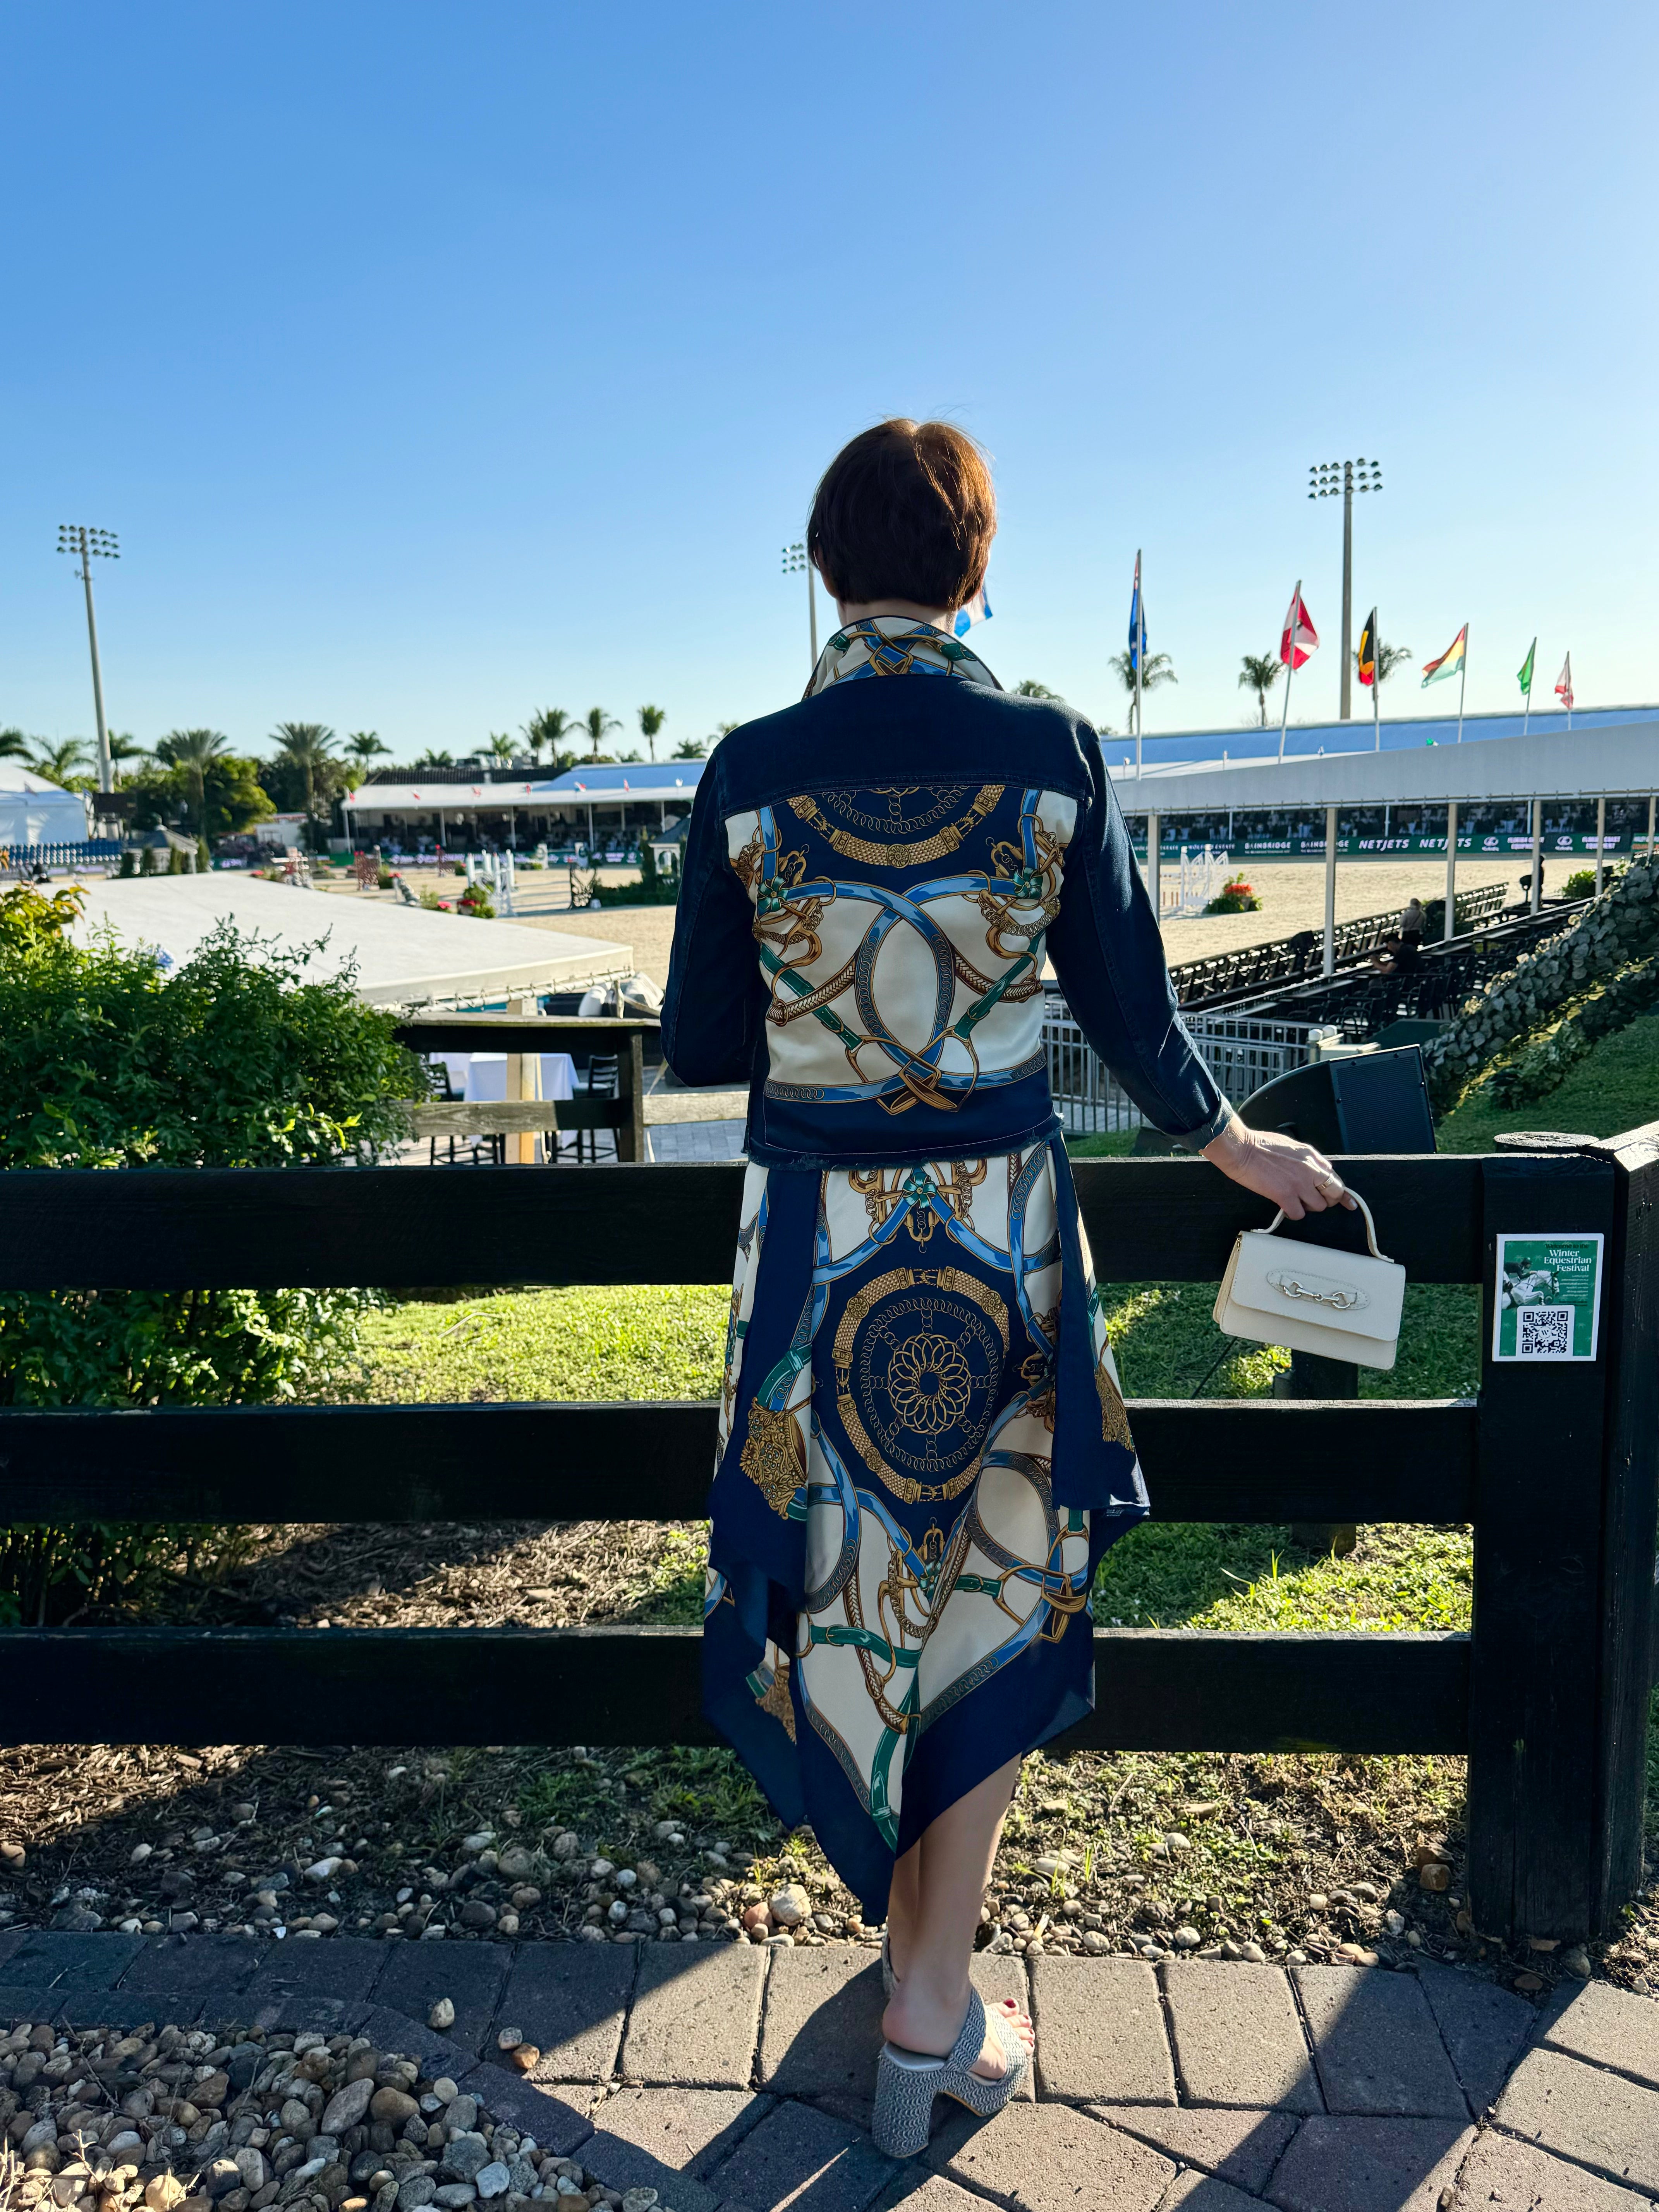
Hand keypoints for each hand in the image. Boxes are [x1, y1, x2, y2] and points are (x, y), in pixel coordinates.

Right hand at [1201, 1116, 1357, 1221]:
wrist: (1242, 1149)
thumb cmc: (1260, 1145)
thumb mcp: (1291, 1146)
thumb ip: (1306, 1160)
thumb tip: (1312, 1172)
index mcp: (1312, 1156)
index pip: (1335, 1177)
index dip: (1341, 1192)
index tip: (1347, 1201)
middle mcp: (1311, 1169)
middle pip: (1334, 1193)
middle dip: (1326, 1200)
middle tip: (1313, 1200)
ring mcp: (1300, 1183)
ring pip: (1318, 1206)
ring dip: (1307, 1206)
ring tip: (1294, 1200)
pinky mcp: (1286, 1195)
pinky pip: (1299, 1214)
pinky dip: (1292, 1213)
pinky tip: (1284, 1207)